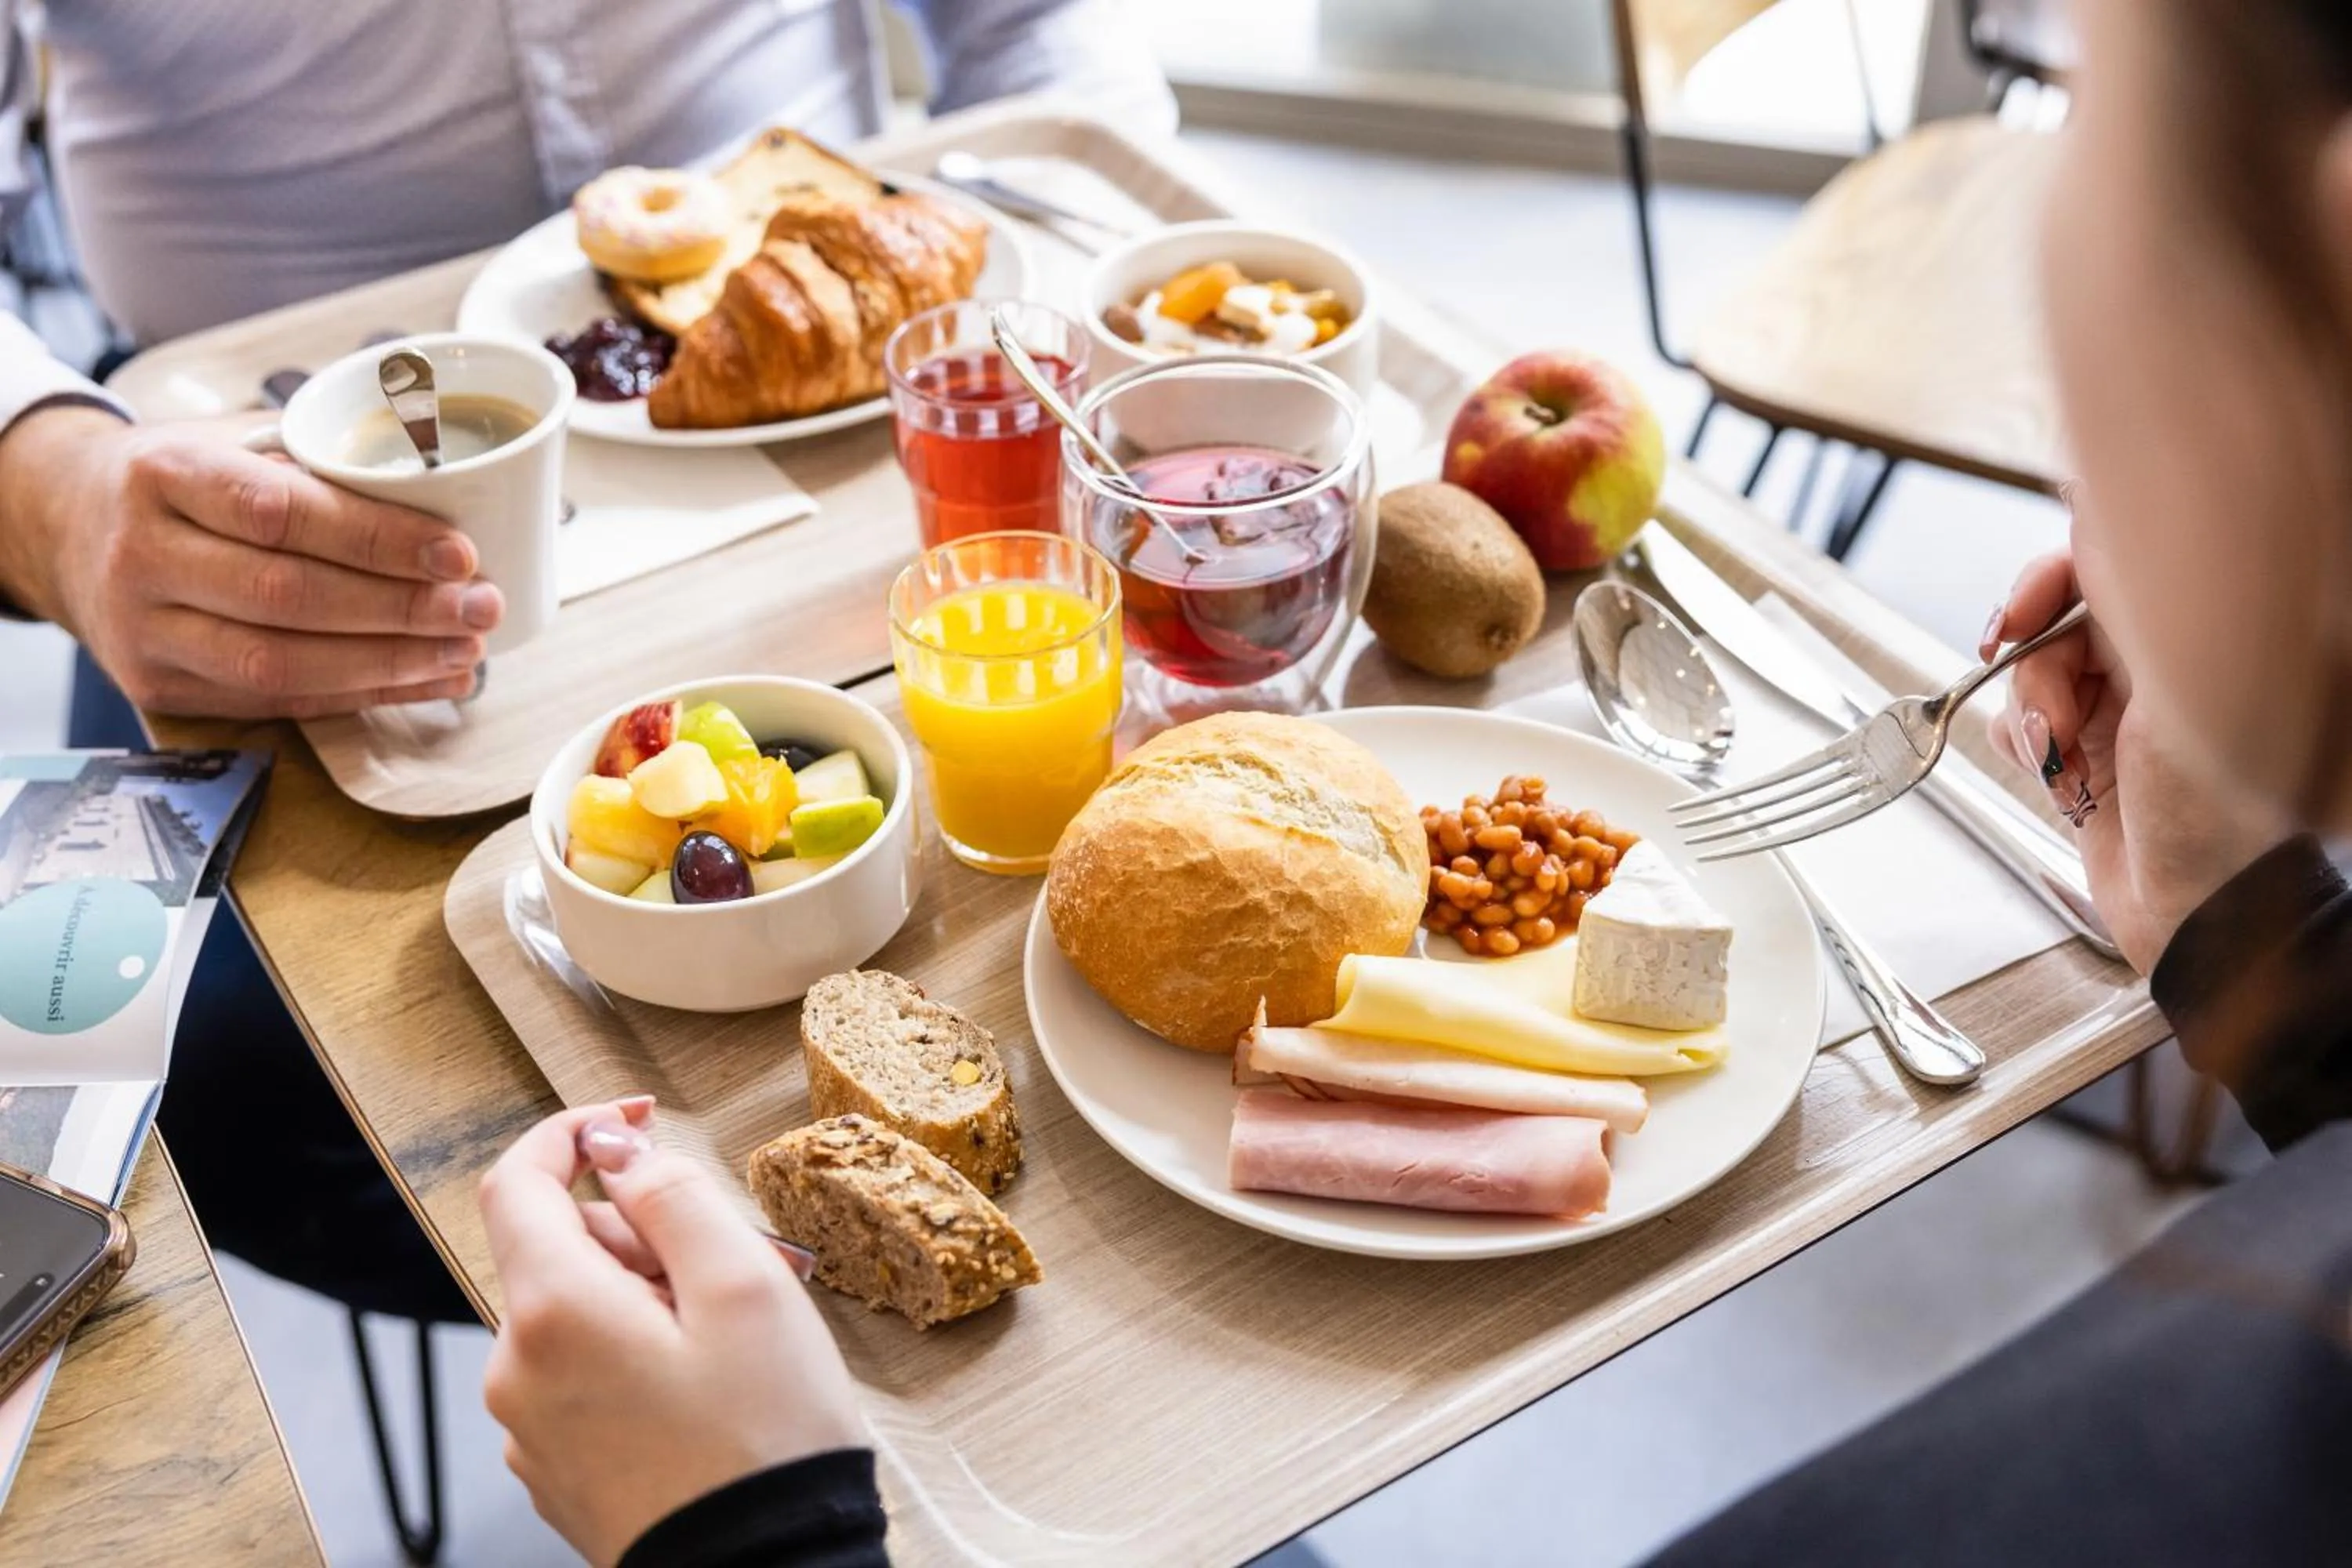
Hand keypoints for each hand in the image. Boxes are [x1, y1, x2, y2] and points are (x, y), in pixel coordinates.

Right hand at [0, 406, 500, 716]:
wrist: (67, 526)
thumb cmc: (180, 479)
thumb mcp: (231, 441)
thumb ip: (320, 462)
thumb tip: (455, 482)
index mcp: (163, 474)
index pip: (280, 512)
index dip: (377, 539)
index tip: (460, 551)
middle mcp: (142, 556)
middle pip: (287, 596)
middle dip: (401, 610)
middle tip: (482, 607)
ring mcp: (144, 630)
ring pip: (280, 662)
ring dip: (390, 664)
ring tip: (467, 651)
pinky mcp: (159, 687)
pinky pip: (275, 699)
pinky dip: (363, 695)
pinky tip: (427, 680)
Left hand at [479, 1100, 864, 1567]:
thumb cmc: (765, 1442)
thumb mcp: (745, 1286)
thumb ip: (673, 1197)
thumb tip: (618, 1152)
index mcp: (554, 1311)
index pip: (518, 1181)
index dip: (575, 1132)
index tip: (636, 1120)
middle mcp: (518, 1368)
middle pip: (562, 1251)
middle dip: (645, 1237)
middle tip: (737, 1268)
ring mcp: (531, 1427)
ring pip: (578, 1315)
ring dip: (648, 1299)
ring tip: (737, 1340)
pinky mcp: (557, 1469)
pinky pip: (585, 1376)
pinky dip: (638, 1357)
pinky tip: (710, 1389)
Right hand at [1984, 549, 2289, 971]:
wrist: (2198, 916)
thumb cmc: (2214, 820)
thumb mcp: (2173, 692)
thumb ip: (2127, 605)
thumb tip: (2088, 518)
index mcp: (2190, 639)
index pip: (2099, 571)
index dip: (2045, 585)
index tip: (2014, 621)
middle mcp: (2152, 669)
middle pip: (2053, 624)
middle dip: (2031, 666)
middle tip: (2040, 708)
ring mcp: (2114, 715)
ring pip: (2029, 677)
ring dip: (2026, 717)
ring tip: (2057, 761)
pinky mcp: (2081, 757)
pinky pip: (2018, 729)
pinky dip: (2018, 749)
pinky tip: (2050, 777)